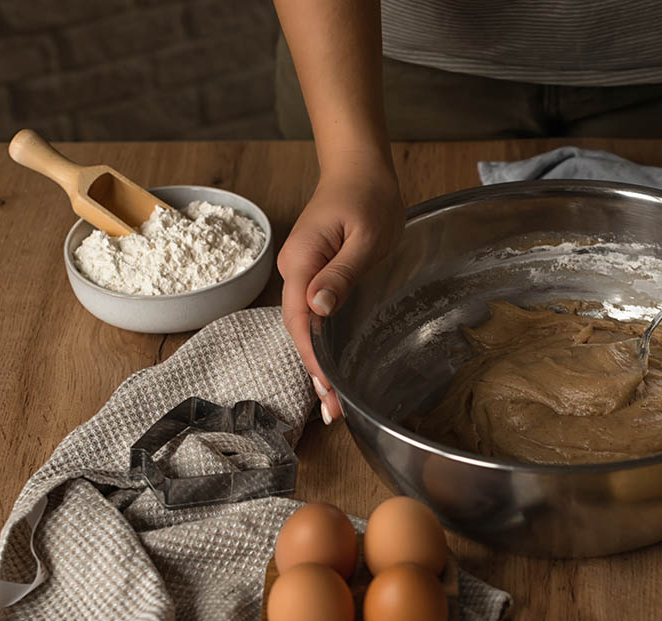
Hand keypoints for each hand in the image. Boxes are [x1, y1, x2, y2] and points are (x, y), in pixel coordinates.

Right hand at [279, 158, 403, 422]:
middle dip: (315, 372)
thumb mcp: (365, 236)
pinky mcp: (313, 273)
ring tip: (334, 402)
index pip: (302, 321)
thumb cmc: (367, 197)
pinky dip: (323, 343)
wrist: (359, 167)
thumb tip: (318, 306)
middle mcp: (294, 270)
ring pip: (306, 326)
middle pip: (300, 330)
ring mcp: (301, 272)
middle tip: (335, 412)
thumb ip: (342, 273)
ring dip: (318, 362)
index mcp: (302, 261)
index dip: (313, 359)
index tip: (329, 391)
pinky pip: (314, 315)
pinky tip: (334, 365)